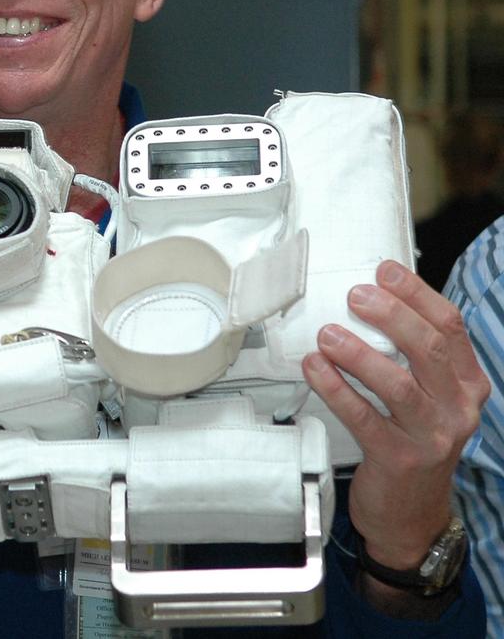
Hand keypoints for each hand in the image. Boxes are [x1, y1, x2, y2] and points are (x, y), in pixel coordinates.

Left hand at [302, 260, 488, 572]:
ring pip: (399, 385)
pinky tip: (315, 368)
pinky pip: (363, 417)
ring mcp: (432, 437)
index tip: (384, 270)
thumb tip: (373, 299)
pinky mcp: (399, 459)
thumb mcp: (427, 397)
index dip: (417, 294)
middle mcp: (458, 408)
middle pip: (428, 350)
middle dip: (391, 316)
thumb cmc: (412, 441)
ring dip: (359, 354)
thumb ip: (410, 355)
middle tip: (355, 295)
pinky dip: (336, 389)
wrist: (411, 513)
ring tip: (327, 333)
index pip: (450, 328)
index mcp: (468, 384)